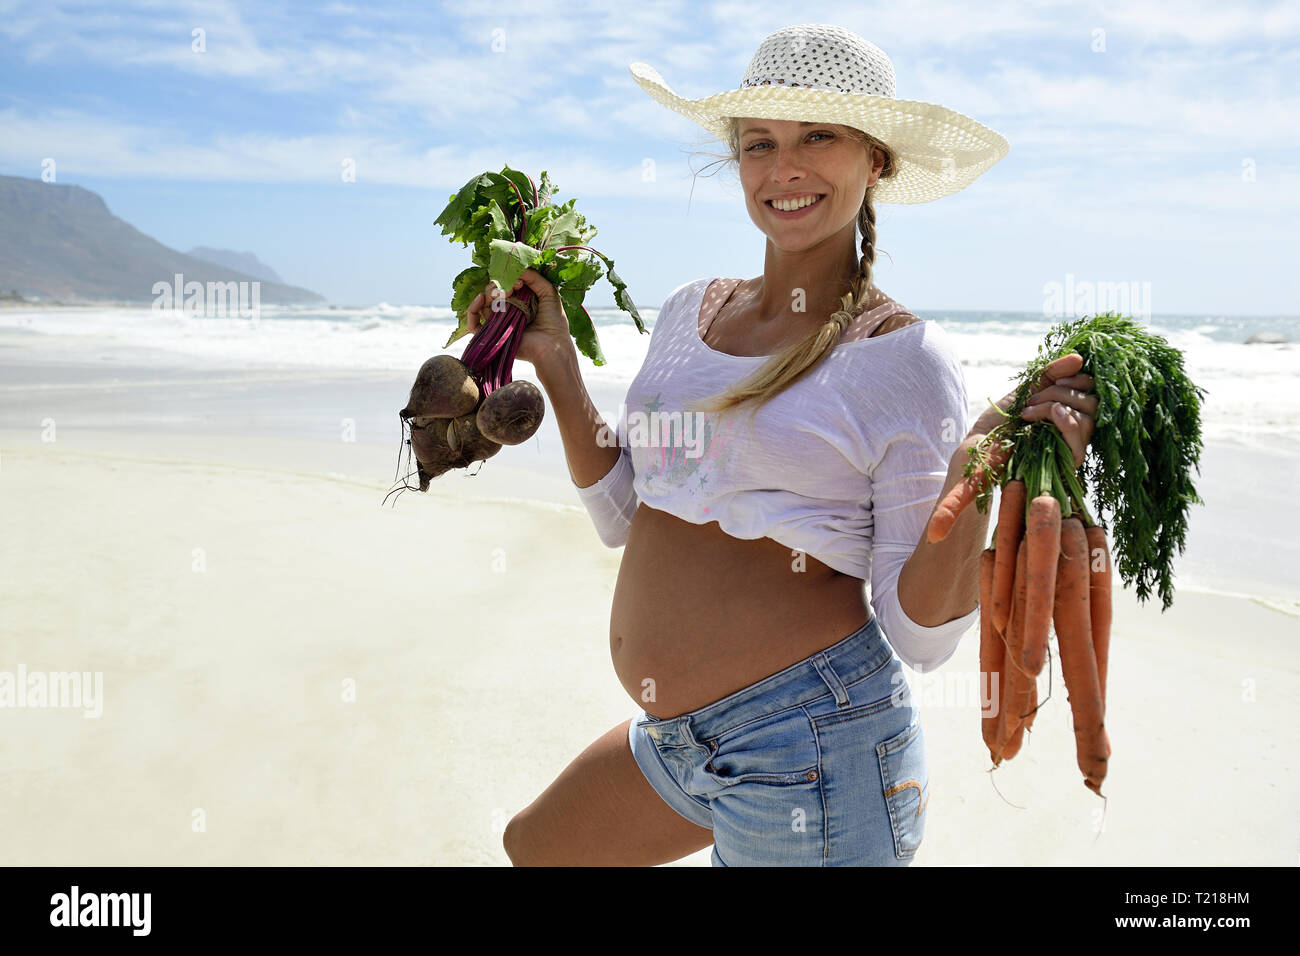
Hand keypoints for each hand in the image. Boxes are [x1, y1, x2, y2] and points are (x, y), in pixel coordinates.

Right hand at [466, 268, 572, 367]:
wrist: (553, 346)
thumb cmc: (554, 322)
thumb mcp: (549, 293)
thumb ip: (534, 278)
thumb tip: (516, 268)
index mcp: (520, 301)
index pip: (505, 285)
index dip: (508, 279)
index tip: (520, 281)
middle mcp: (507, 311)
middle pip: (492, 292)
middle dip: (499, 285)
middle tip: (512, 288)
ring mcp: (499, 323)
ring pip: (483, 304)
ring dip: (488, 293)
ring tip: (501, 295)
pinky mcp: (492, 336)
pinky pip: (473, 324)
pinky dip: (472, 310)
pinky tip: (480, 299)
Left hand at [968, 353, 1097, 469]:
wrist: (978, 446)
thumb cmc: (999, 422)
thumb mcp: (1025, 391)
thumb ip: (1050, 374)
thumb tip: (1078, 358)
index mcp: (1069, 414)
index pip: (1093, 393)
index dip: (1079, 380)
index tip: (1056, 379)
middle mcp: (1076, 432)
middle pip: (1092, 404)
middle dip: (1060, 393)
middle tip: (1031, 400)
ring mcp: (1072, 449)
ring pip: (1087, 419)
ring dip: (1054, 407)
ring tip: (1026, 413)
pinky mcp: (1065, 465)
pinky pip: (1079, 440)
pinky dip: (1063, 421)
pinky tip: (1039, 416)